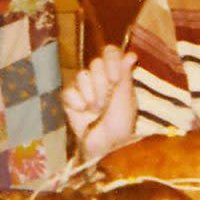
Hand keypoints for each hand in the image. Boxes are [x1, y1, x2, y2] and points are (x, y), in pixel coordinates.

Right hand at [61, 45, 136, 160]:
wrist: (105, 147)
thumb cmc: (121, 125)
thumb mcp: (126, 100)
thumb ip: (125, 76)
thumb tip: (131, 54)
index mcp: (116, 75)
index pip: (110, 52)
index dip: (111, 61)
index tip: (114, 78)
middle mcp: (100, 78)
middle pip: (95, 63)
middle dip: (101, 83)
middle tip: (106, 102)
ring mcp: (83, 88)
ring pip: (81, 75)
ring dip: (90, 94)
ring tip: (96, 109)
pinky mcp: (70, 100)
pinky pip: (68, 91)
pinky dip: (76, 101)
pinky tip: (83, 111)